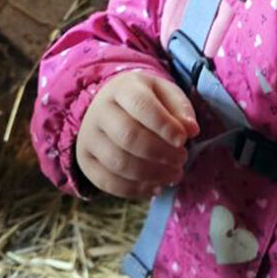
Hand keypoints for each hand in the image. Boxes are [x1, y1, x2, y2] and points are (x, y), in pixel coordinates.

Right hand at [76, 71, 199, 198]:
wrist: (112, 106)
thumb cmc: (147, 101)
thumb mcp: (166, 94)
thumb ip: (181, 108)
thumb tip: (191, 130)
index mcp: (122, 88)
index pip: (141, 105)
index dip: (164, 125)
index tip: (183, 140)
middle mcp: (99, 111)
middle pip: (128, 136)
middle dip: (160, 152)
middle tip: (182, 159)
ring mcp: (88, 137)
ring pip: (118, 162)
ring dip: (151, 174)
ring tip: (174, 175)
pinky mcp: (85, 161)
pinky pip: (107, 182)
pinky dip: (135, 189)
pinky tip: (156, 187)